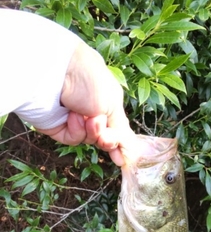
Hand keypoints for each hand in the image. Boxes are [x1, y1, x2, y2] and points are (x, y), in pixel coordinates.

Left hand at [37, 41, 134, 165]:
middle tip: (105, 135)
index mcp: (105, 99)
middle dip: (107, 139)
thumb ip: (122, 132)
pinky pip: (73, 139)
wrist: (57, 73)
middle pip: (102, 138)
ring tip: (88, 117)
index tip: (122, 158)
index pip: (115, 127)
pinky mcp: (56, 126)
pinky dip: (76, 130)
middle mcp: (89, 109)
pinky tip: (73, 117)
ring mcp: (72, 119)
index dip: (119, 142)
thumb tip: (132, 156)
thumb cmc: (89, 80)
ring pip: (88, 140)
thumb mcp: (114, 105)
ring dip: (92, 132)